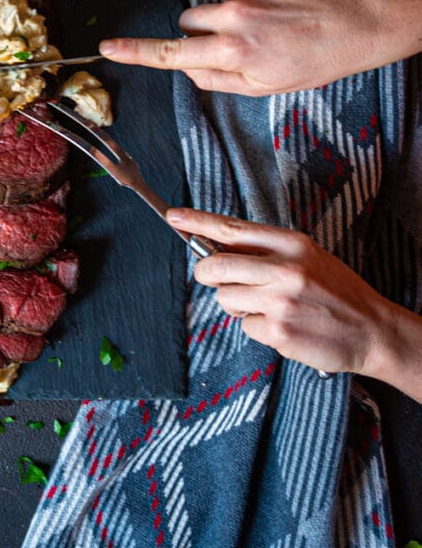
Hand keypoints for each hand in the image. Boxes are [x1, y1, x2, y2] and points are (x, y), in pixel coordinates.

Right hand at [98, 0, 421, 95]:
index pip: (174, 53)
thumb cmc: (313, 63)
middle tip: (237, 47)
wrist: (355, 23)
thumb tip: (189, 67)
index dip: (137, 51)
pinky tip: (282, 10)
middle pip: (188, 22)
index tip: (108, 47)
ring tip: (271, 28)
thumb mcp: (265, 87)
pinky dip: (254, 0)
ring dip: (231, 18)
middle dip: (200, 33)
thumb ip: (218, 80)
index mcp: (234, 52)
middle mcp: (234, 17)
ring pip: (215, 6)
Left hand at [168, 207, 391, 377]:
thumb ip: (266, 249)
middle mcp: (284, 269)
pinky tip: (283, 326)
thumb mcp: (307, 255)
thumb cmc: (337, 291)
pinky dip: (257, 328)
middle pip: (216, 265)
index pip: (231, 228)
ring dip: (237, 305)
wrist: (373, 330)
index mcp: (291, 243)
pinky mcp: (278, 331)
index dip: (197, 222)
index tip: (174, 217)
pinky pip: (245, 327)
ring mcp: (280, 301)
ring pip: (225, 299)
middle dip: (206, 273)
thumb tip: (218, 244)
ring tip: (267, 306)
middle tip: (214, 277)